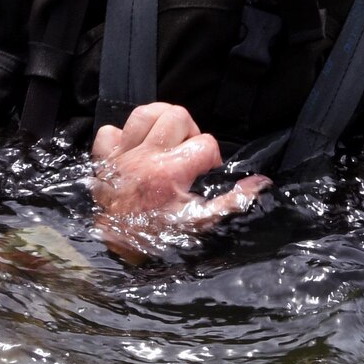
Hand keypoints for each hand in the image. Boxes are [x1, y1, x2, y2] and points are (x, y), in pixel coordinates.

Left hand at [91, 102, 269, 261]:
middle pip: (176, 116)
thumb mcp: (200, 222)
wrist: (119, 249)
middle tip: (185, 151)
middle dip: (188, 130)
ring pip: (143, 114)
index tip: (205, 172)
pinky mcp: (104, 160)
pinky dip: (120, 136)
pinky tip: (132, 149)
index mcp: (171, 172)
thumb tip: (259, 183)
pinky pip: (108, 132)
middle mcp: (146, 158)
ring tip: (164, 140)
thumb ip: (231, 201)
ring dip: (158, 122)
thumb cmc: (159, 235)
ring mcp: (124, 157)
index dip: (211, 157)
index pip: (205, 143)